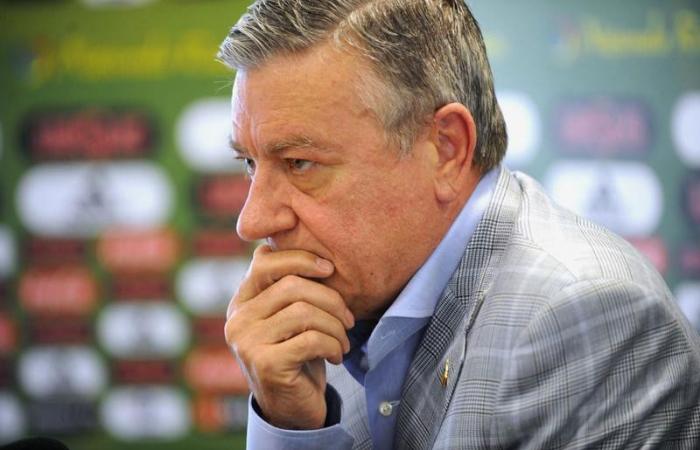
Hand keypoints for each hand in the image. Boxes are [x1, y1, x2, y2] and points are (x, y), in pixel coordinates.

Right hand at [225, 245, 354, 429]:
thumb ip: (286, 286)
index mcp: (241, 302)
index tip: (329, 269)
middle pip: (292, 286)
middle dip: (330, 299)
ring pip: (304, 312)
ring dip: (335, 326)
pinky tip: (336, 356)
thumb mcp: (289, 317)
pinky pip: (312, 339)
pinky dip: (333, 345)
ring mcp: (248, 343)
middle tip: (348, 318)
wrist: (293, 408)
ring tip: (342, 340)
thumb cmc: (297, 354)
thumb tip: (275, 240)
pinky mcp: (266, 364)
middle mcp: (237, 320)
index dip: (300, 259)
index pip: (264, 262)